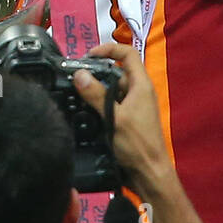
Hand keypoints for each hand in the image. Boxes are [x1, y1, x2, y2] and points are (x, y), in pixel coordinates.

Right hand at [73, 42, 174, 199]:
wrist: (149, 174)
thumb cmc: (137, 144)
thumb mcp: (114, 117)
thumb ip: (96, 95)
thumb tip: (79, 74)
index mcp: (141, 85)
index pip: (127, 53)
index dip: (109, 49)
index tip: (88, 55)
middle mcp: (138, 92)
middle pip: (115, 72)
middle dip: (96, 73)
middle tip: (74, 79)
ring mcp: (133, 107)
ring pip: (111, 90)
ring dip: (95, 92)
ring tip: (75, 96)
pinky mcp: (126, 120)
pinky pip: (110, 105)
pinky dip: (98, 105)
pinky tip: (84, 112)